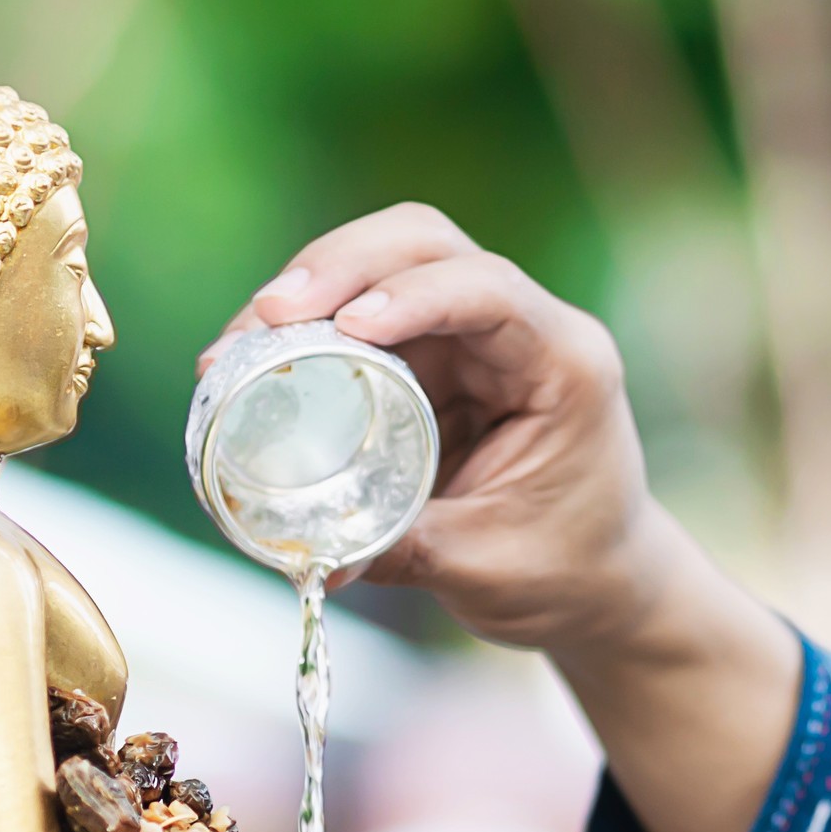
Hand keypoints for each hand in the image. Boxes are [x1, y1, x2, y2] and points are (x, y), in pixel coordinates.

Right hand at [201, 202, 660, 654]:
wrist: (595, 585)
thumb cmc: (564, 571)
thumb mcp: (486, 568)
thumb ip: (403, 550)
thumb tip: (308, 553)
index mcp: (566, 365)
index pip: (489, 291)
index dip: (415, 295)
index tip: (348, 323)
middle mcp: (522, 330)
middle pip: (424, 246)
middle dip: (338, 267)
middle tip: (265, 316)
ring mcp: (472, 337)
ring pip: (381, 267)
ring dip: (306, 293)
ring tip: (235, 346)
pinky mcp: (432, 358)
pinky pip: (361, 320)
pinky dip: (306, 332)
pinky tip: (253, 361)